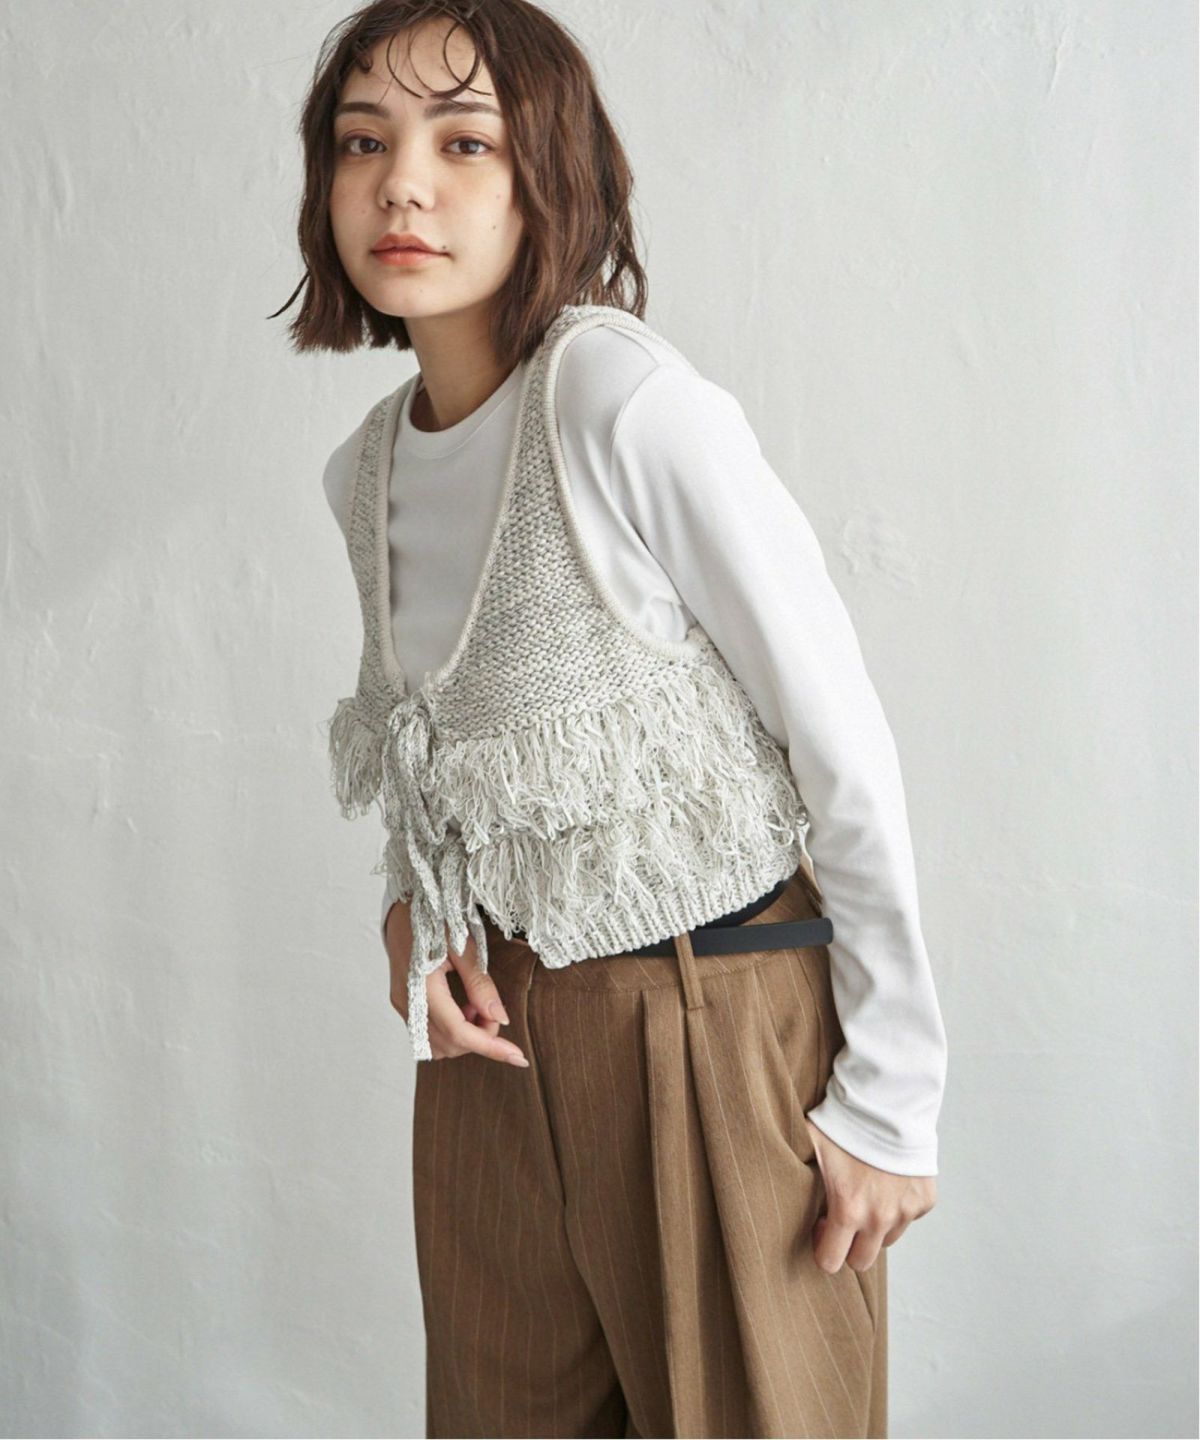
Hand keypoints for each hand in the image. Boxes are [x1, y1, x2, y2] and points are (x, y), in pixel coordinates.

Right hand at [385, 900, 528, 1065]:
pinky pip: (429, 1032)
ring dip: (464, 1035)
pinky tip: (462, 1005)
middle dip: (479, 1037)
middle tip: (493, 1009)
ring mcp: (402, 1004)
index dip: (490, 1047)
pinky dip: (451, 1028)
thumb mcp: (463, 942)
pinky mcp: (403, 1003)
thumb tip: (499, 1017)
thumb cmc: (435, 917)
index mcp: (422, 985)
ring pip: (438, 1044)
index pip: (458, 1032)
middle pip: (449, 1044)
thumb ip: (479, 982)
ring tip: (475, 1004)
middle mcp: (408, 1001)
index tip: (517, 1056)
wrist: (403, 906)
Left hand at [803, 1115, 936, 1273]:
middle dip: (849, 1246)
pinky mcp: (925, 1201)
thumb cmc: (844, 1123)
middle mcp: (879, 1218)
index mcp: (848, 1210)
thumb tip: (763, 1174)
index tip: (822, 1224)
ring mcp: (906, 1211)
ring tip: (865, 1195)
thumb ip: (789, 1166)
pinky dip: (898, 1207)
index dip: (823, 1248)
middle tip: (843, 1215)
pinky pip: (908, 1217)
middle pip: (861, 1262)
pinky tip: (888, 1181)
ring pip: (886, 1239)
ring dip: (874, 1227)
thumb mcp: (808, 1144)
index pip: (831, 1263)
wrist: (887, 1101)